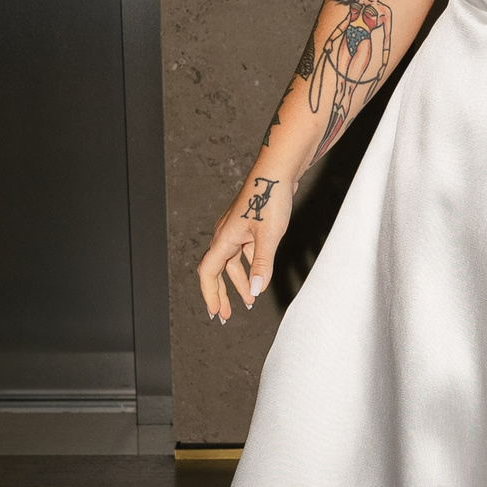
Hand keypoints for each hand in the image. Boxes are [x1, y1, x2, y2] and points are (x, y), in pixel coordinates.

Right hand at [197, 169, 292, 323]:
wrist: (277, 172)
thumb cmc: (269, 199)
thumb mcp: (268, 236)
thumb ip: (261, 264)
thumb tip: (255, 290)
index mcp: (224, 239)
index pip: (208, 273)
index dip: (210, 294)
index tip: (216, 312)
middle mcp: (225, 235)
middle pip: (217, 270)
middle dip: (221, 294)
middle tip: (226, 315)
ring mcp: (235, 230)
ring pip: (232, 262)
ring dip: (238, 282)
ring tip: (250, 300)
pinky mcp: (247, 226)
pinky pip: (242, 252)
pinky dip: (248, 267)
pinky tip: (259, 275)